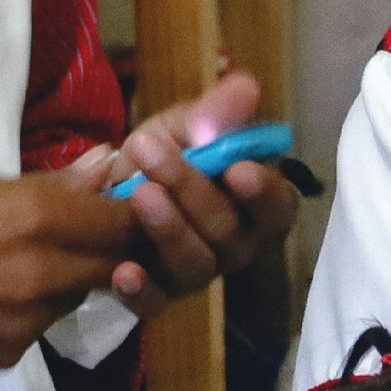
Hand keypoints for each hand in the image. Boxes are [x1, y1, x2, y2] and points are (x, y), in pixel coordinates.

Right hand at [0, 174, 137, 366]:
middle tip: (78, 234)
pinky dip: (28, 311)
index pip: (125, 222)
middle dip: (106, 249)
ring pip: (75, 298)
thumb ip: (51, 185)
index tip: (123, 207)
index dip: (131, 214)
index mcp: (36, 218)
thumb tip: (106, 168)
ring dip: (65, 280)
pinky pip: (39, 328)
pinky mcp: (6, 355)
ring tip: (14, 261)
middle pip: (113, 265)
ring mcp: (26, 322)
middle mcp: (42, 274)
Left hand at [63, 71, 301, 313]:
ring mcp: (198, 274)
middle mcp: (236, 247)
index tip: (238, 169)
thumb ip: (214, 114)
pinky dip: (141, 291)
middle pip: (228, 231)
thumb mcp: (184, 128)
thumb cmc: (164, 159)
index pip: (278, 207)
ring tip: (139, 193)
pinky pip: (155, 303)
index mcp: (256, 207)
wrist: (111, 191)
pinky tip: (123, 272)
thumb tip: (246, 87)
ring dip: (168, 229)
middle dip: (191, 188)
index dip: (264, 192)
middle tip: (152, 149)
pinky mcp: (159, 296)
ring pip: (196, 264)